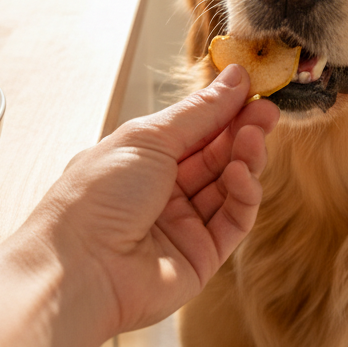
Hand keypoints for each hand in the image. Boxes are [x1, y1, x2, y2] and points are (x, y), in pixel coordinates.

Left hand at [41, 65, 277, 334]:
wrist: (78, 269)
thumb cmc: (97, 196)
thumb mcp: (149, 139)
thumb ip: (200, 111)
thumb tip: (236, 76)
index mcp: (142, 160)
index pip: (195, 130)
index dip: (225, 110)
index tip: (254, 89)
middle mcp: (162, 192)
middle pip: (216, 157)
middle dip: (242, 132)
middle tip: (269, 112)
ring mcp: (183, 226)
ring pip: (230, 187)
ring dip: (245, 159)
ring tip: (253, 138)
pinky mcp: (201, 257)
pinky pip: (234, 221)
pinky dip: (243, 195)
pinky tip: (240, 174)